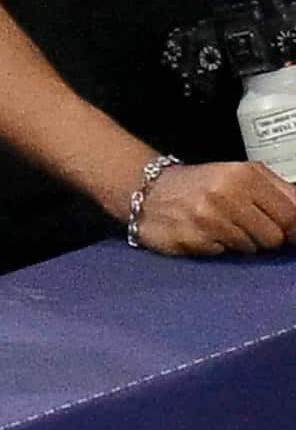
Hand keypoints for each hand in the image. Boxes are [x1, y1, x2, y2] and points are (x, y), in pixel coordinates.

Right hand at [128, 160, 295, 256]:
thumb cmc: (202, 185)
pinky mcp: (192, 239)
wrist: (147, 191)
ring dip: (240, 243)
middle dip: (264, 236)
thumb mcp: (242, 175)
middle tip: (243, 224)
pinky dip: (217, 247)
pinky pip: (224, 254)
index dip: (291, 228)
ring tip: (221, 227)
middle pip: (274, 237)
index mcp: (244, 175)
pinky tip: (204, 234)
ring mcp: (207, 218)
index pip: (291, 215)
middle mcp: (226, 194)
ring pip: (251, 249)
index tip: (285, 230)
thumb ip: (279, 192)